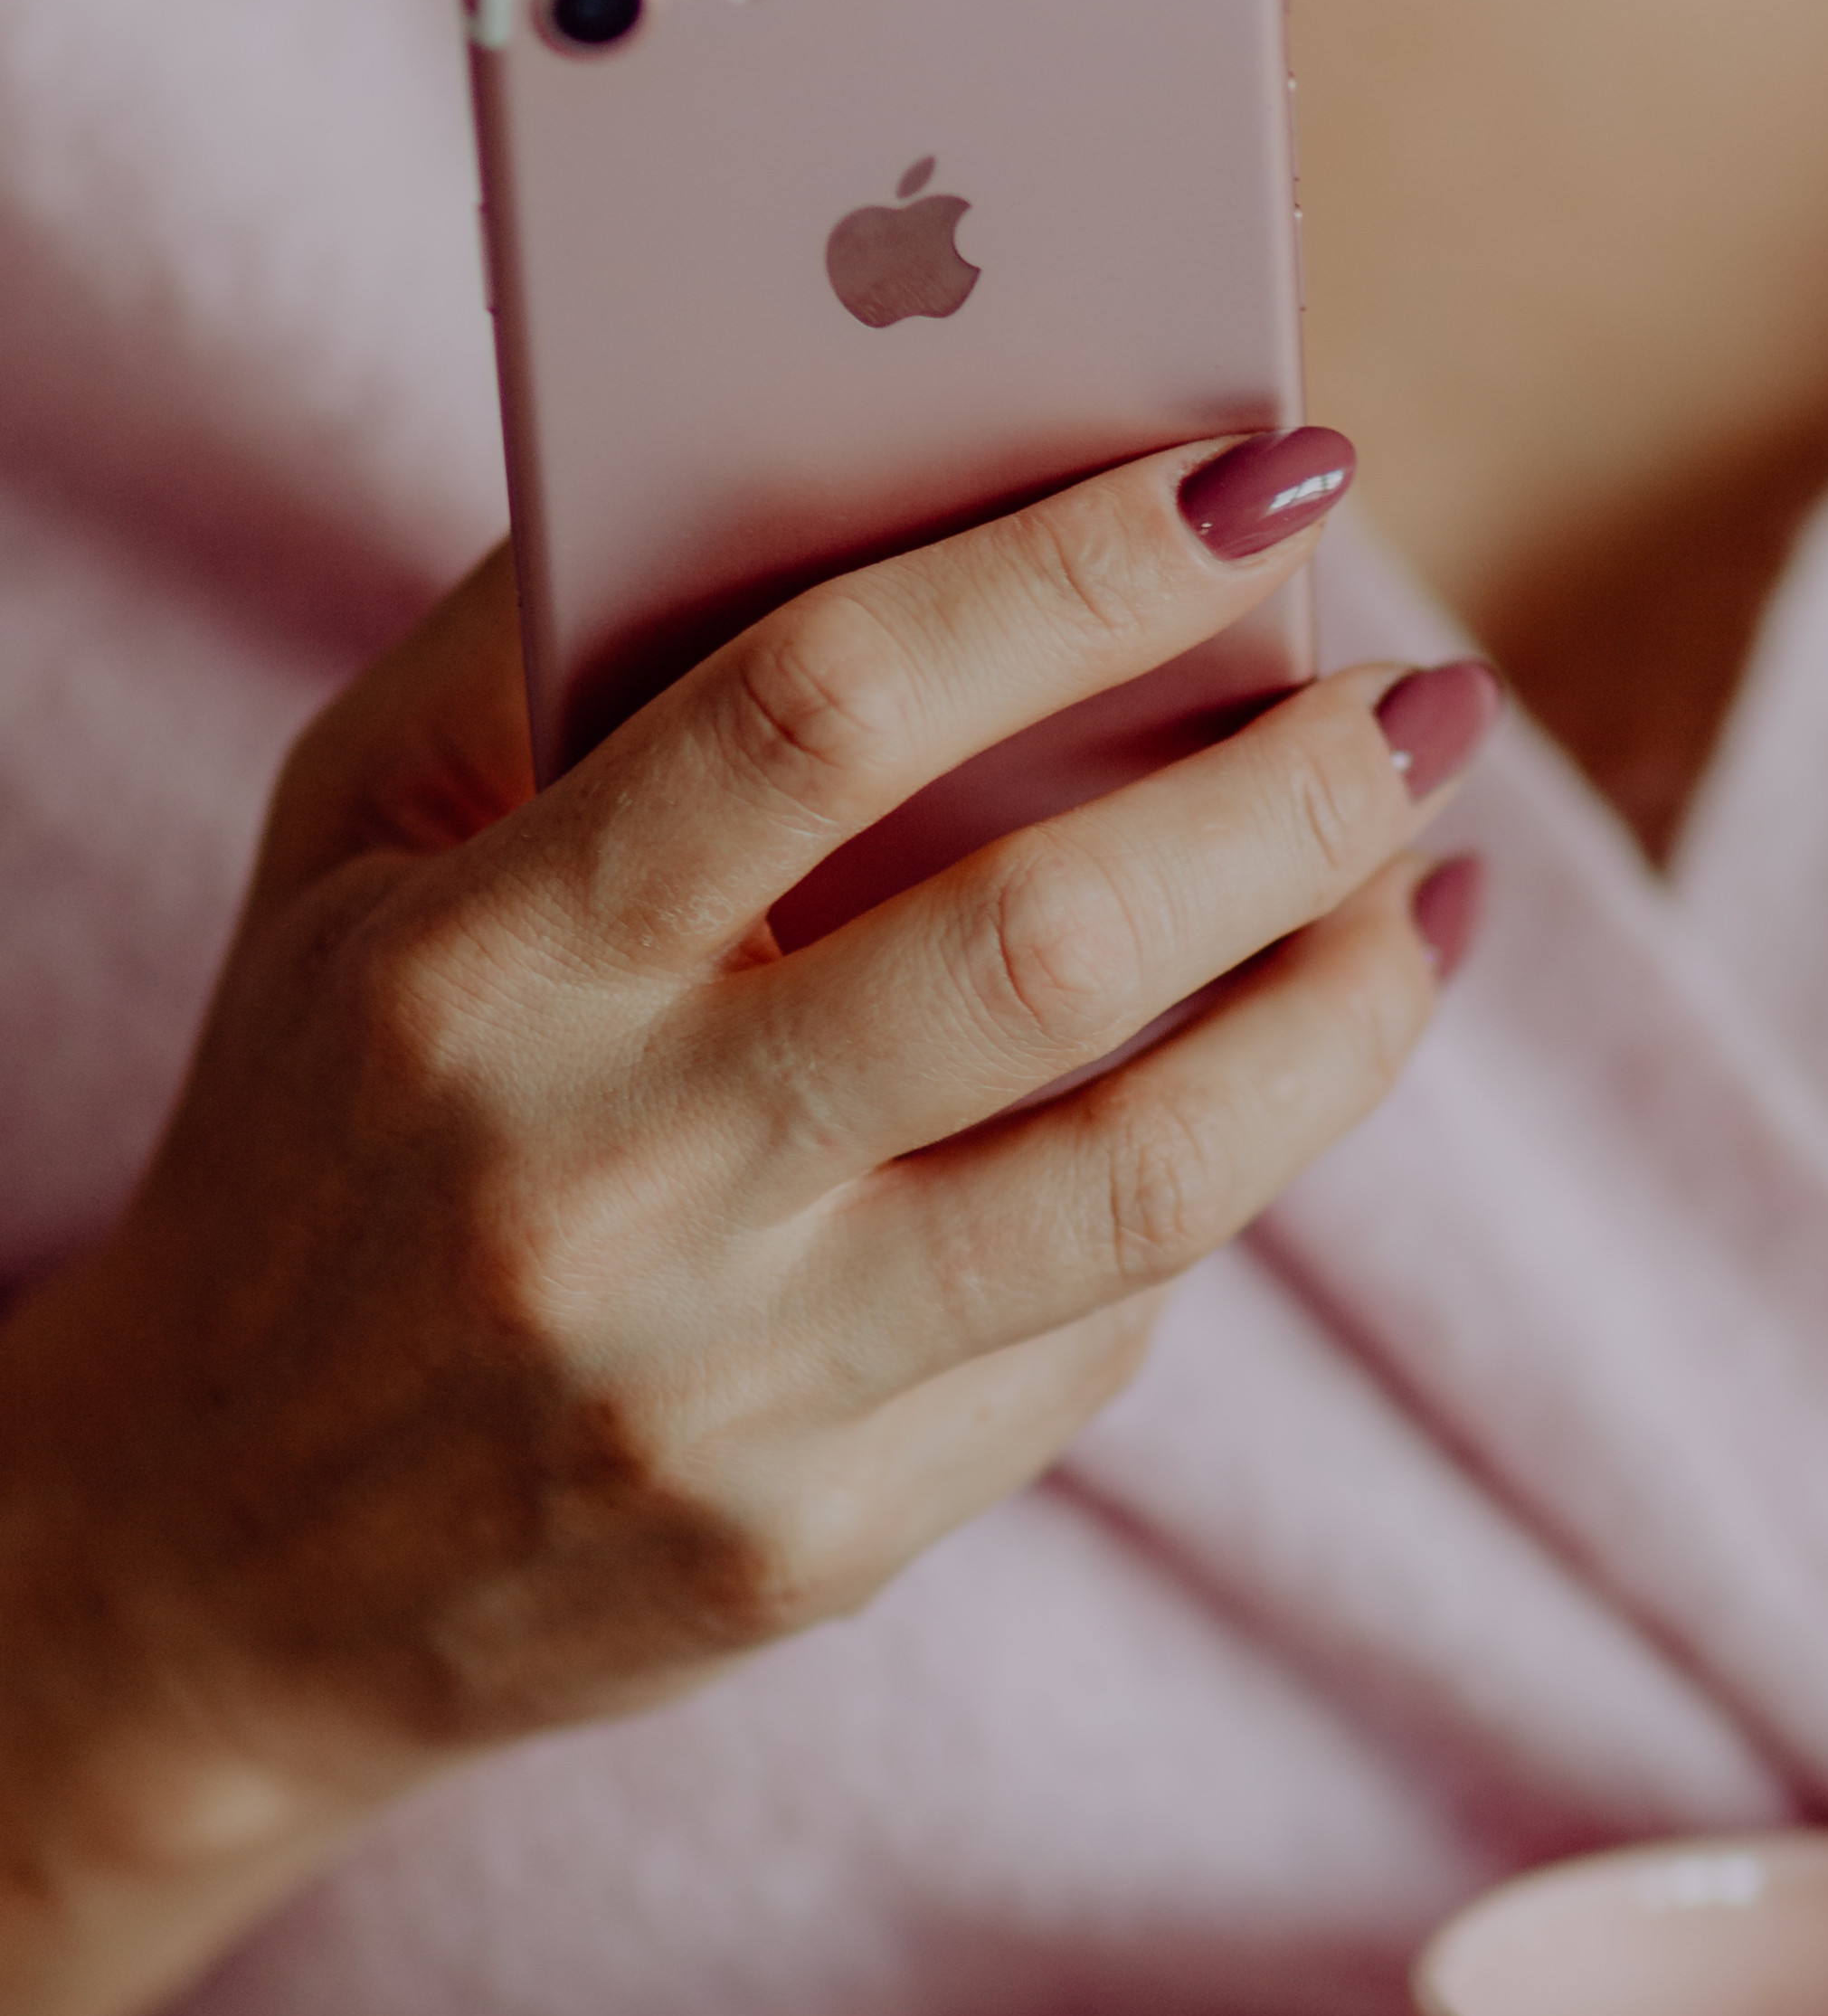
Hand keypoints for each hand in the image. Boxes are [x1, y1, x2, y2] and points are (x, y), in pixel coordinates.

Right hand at [0, 431, 1494, 2015]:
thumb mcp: (350, 855)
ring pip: (1144, 1183)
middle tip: (1422, 708)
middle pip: (1046, 948)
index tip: (1275, 476)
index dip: (1078, 572)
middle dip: (1290, 799)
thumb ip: (551, 647)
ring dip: (1339, 1020)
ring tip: (1420, 900)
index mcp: (482, 962)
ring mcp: (718, 1388)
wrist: (217, 1558)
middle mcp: (605, 1179)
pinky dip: (1198, 1198)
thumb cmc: (325, 1132)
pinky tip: (1244, 1100)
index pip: (823, 708)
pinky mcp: (809, 1547)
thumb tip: (882, 457)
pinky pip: (1085, 1344)